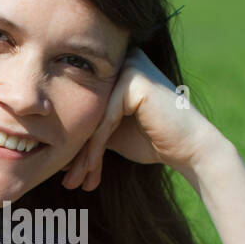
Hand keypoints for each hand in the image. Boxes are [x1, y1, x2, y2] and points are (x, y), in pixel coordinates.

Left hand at [61, 46, 220, 190]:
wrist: (191, 148)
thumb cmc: (155, 141)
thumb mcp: (113, 133)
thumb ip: (89, 130)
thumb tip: (53, 145)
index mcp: (114, 68)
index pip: (83, 108)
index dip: (74, 144)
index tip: (67, 175)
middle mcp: (120, 60)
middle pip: (85, 112)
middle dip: (75, 153)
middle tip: (67, 183)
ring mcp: (127, 66)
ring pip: (92, 118)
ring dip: (82, 156)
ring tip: (74, 184)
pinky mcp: (132, 79)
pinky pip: (105, 121)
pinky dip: (95, 149)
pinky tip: (91, 172)